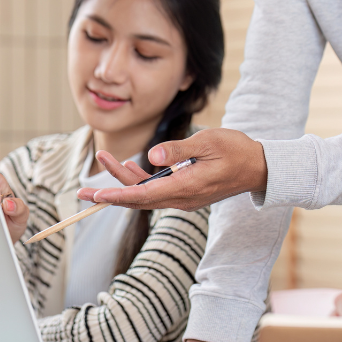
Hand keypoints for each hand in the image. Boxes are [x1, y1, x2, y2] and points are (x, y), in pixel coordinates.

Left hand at [77, 128, 268, 210]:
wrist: (260, 167)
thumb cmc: (237, 151)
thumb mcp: (209, 142)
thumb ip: (180, 149)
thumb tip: (153, 155)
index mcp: (186, 188)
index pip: (144, 196)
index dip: (117, 196)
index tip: (97, 197)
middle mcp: (181, 197)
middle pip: (138, 198)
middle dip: (109, 195)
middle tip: (81, 194)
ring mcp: (183, 196)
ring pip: (146, 192)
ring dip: (123, 180)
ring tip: (103, 160)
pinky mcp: (186, 191)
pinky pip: (157, 189)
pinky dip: (140, 179)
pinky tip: (128, 166)